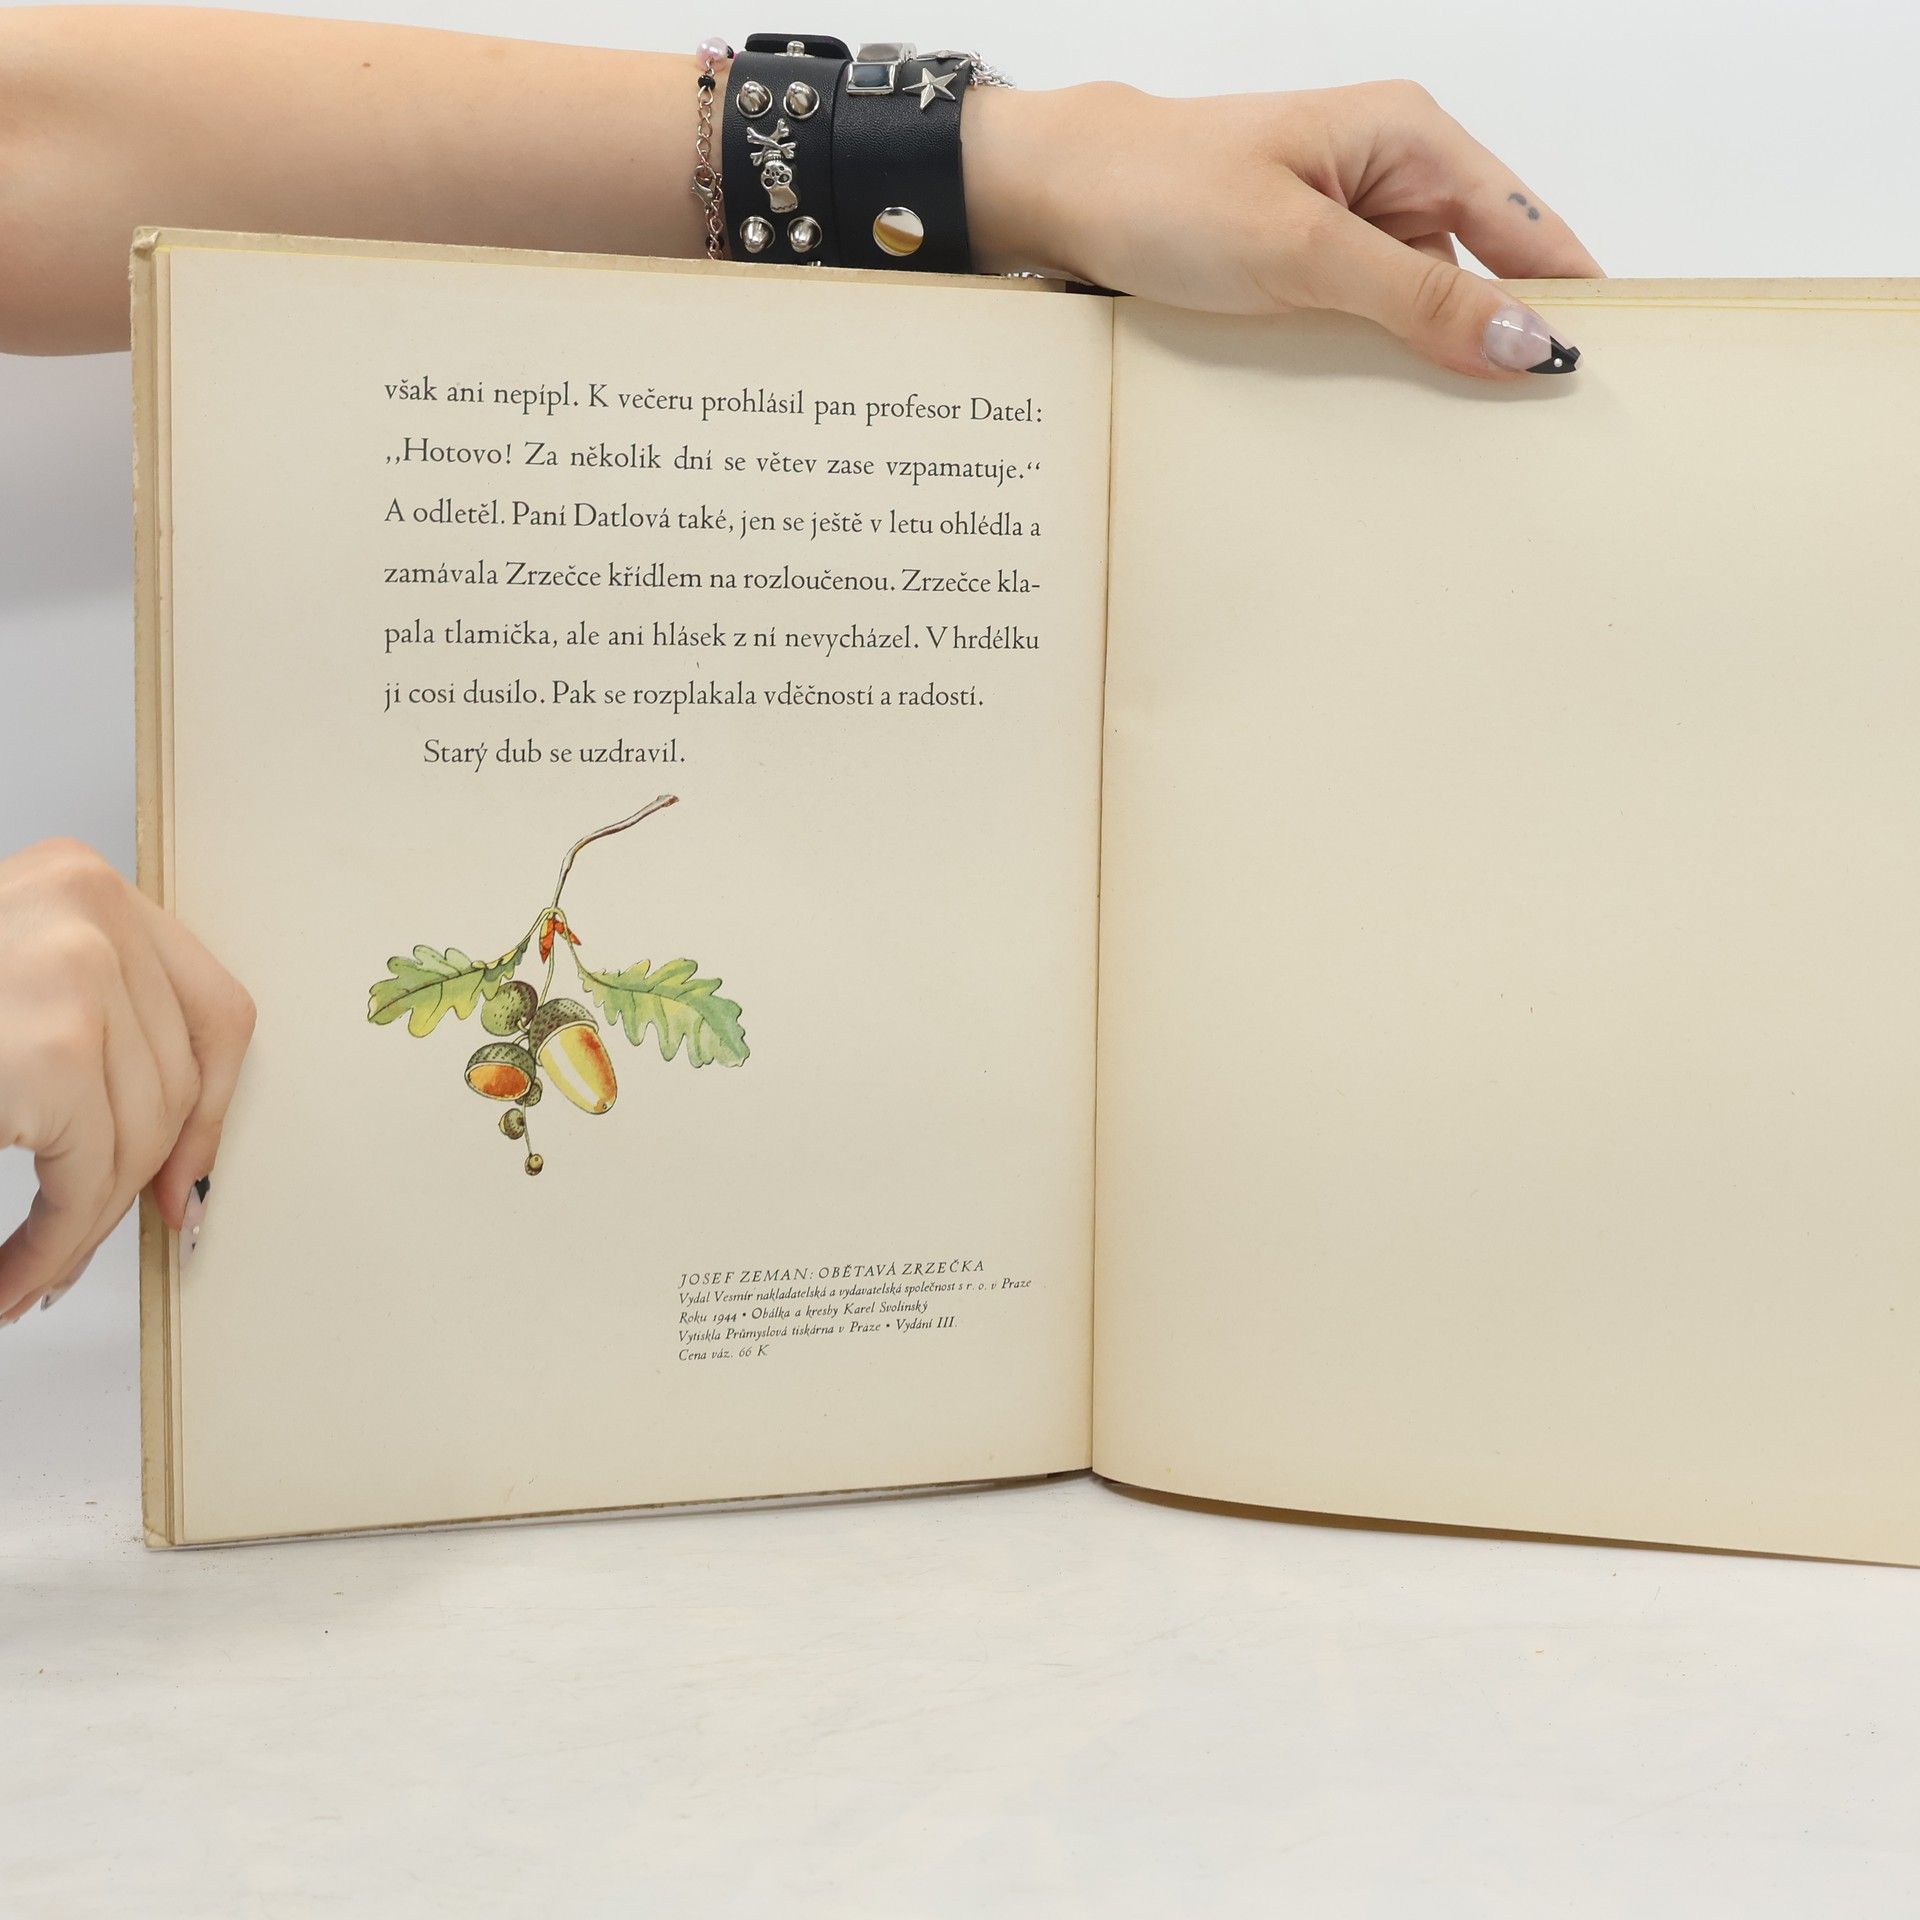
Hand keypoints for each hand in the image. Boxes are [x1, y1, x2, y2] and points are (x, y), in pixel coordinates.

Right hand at [0, 840, 254, 1323]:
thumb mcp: (6, 997)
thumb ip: (87, 1038)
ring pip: (138, 1138)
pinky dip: (53, 1244)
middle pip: (179, 1080)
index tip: (188, 1184)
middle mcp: (87, 907)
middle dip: (137, 1182)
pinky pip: (89, 1176)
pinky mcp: (52, 1049)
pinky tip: (13, 1279)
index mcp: (76, 883)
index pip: (213, 1007)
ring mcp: (74, 969)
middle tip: (83, 1249)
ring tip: (29, 1272)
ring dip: (83, 1226)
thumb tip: (179, 1169)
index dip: (214, 1111)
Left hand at [967, 79, 1602, 378]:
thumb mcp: (1303, 249)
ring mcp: (1350, 227)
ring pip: (1429, 308)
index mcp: (1412, 140)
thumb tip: (1526, 342)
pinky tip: (1391, 421)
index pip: (1530, 229)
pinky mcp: (1309, 271)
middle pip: (1489, 272)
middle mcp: (1394, 177)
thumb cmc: (1168, 192)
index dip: (1571, 300)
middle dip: (1508, 346)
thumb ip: (1417, 299)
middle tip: (1539, 441)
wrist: (1061, 197)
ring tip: (1471, 447)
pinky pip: (1372, 325)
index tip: (1602, 380)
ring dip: (1441, 368)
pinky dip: (1385, 368)